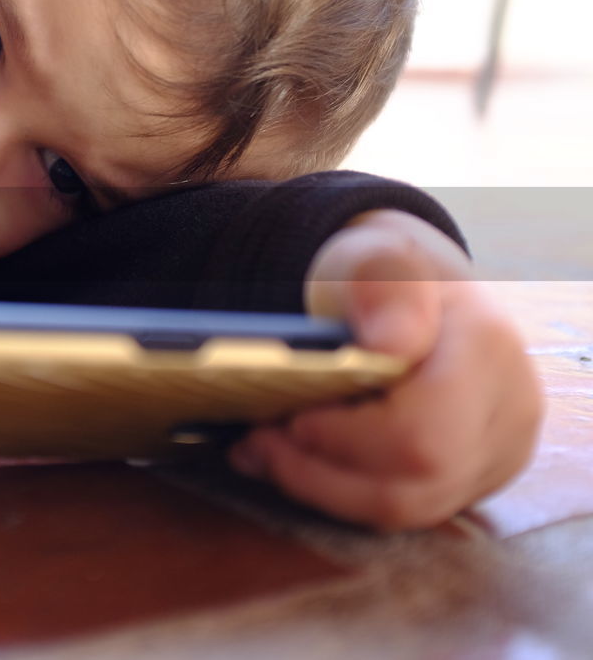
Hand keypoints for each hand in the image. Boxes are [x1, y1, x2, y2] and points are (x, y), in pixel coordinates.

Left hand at [228, 210, 542, 529]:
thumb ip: (379, 286)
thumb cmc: (381, 276)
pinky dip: (341, 492)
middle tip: (256, 442)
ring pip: (410, 508)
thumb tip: (389, 344)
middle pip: (418, 481)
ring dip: (323, 488)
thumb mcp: (372, 256)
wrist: (409, 292)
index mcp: (486, 349)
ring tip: (262, 454)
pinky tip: (293, 464)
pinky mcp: (472, 478)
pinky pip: (406, 509)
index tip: (286, 416)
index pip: (421, 431)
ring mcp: (498, 451)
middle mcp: (508, 409)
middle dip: (322, 470)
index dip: (344, 438)